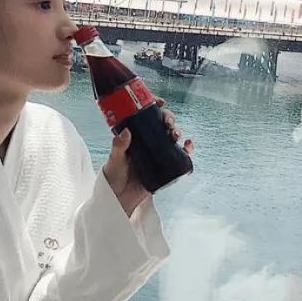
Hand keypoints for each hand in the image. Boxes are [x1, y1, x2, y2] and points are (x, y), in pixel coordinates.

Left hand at [103, 99, 193, 217]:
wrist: (120, 199)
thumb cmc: (113, 176)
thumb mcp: (114, 159)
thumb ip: (119, 146)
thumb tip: (126, 131)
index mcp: (133, 134)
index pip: (145, 114)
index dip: (153, 105)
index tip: (159, 101)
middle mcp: (147, 140)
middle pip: (161, 123)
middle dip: (168, 118)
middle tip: (167, 122)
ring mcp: (157, 151)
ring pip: (171, 136)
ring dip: (177, 131)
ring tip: (175, 134)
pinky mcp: (165, 164)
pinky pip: (180, 154)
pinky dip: (187, 148)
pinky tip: (188, 145)